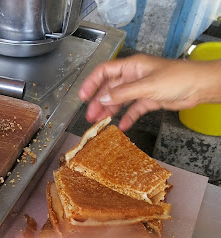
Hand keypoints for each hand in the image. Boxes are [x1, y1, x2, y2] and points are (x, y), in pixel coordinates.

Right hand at [79, 54, 219, 130]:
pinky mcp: (149, 100)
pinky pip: (133, 109)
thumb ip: (122, 93)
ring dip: (109, 111)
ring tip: (99, 122)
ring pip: (120, 100)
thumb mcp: (145, 86)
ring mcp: (141, 88)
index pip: (104, 72)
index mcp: (131, 67)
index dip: (91, 83)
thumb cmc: (176, 78)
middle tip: (89, 116)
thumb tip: (101, 100)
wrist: (200, 86)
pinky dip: (127, 117)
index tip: (81, 97)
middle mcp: (134, 76)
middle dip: (98, 102)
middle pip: (110, 88)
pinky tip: (121, 126)